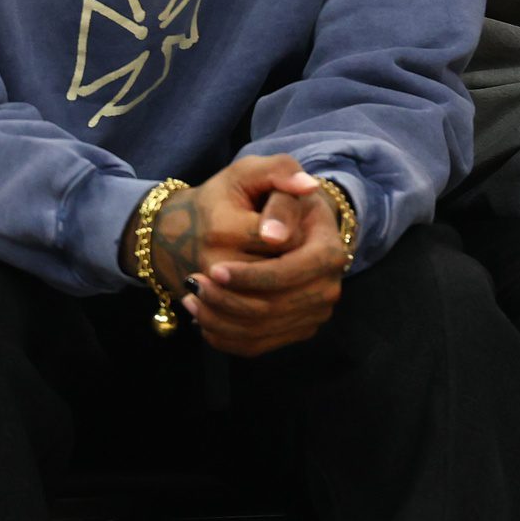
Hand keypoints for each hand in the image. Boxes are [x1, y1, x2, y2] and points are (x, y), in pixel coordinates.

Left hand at [143, 153, 347, 356]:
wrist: (278, 223)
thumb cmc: (266, 196)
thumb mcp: (264, 174)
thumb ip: (278, 180)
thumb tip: (274, 235)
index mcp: (328, 248)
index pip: (288, 273)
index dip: (249, 275)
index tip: (213, 268)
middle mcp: (328, 286)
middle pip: (273, 308)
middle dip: (226, 300)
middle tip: (192, 285)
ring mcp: (314, 312)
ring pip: (260, 330)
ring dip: (218, 318)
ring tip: (191, 296)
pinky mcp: (296, 330)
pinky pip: (256, 345)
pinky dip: (223, 336)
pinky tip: (201, 315)